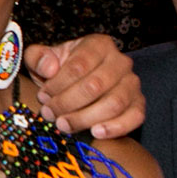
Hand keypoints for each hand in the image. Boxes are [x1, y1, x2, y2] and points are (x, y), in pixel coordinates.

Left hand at [24, 35, 143, 137]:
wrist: (76, 86)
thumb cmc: (59, 71)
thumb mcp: (42, 59)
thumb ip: (38, 57)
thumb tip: (49, 68)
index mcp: (98, 44)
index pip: (79, 65)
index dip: (58, 84)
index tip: (43, 96)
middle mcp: (120, 61)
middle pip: (95, 85)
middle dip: (68, 103)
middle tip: (50, 114)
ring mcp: (132, 83)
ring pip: (114, 103)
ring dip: (85, 118)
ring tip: (64, 126)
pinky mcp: (138, 103)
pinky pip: (135, 116)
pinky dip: (116, 127)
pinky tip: (95, 133)